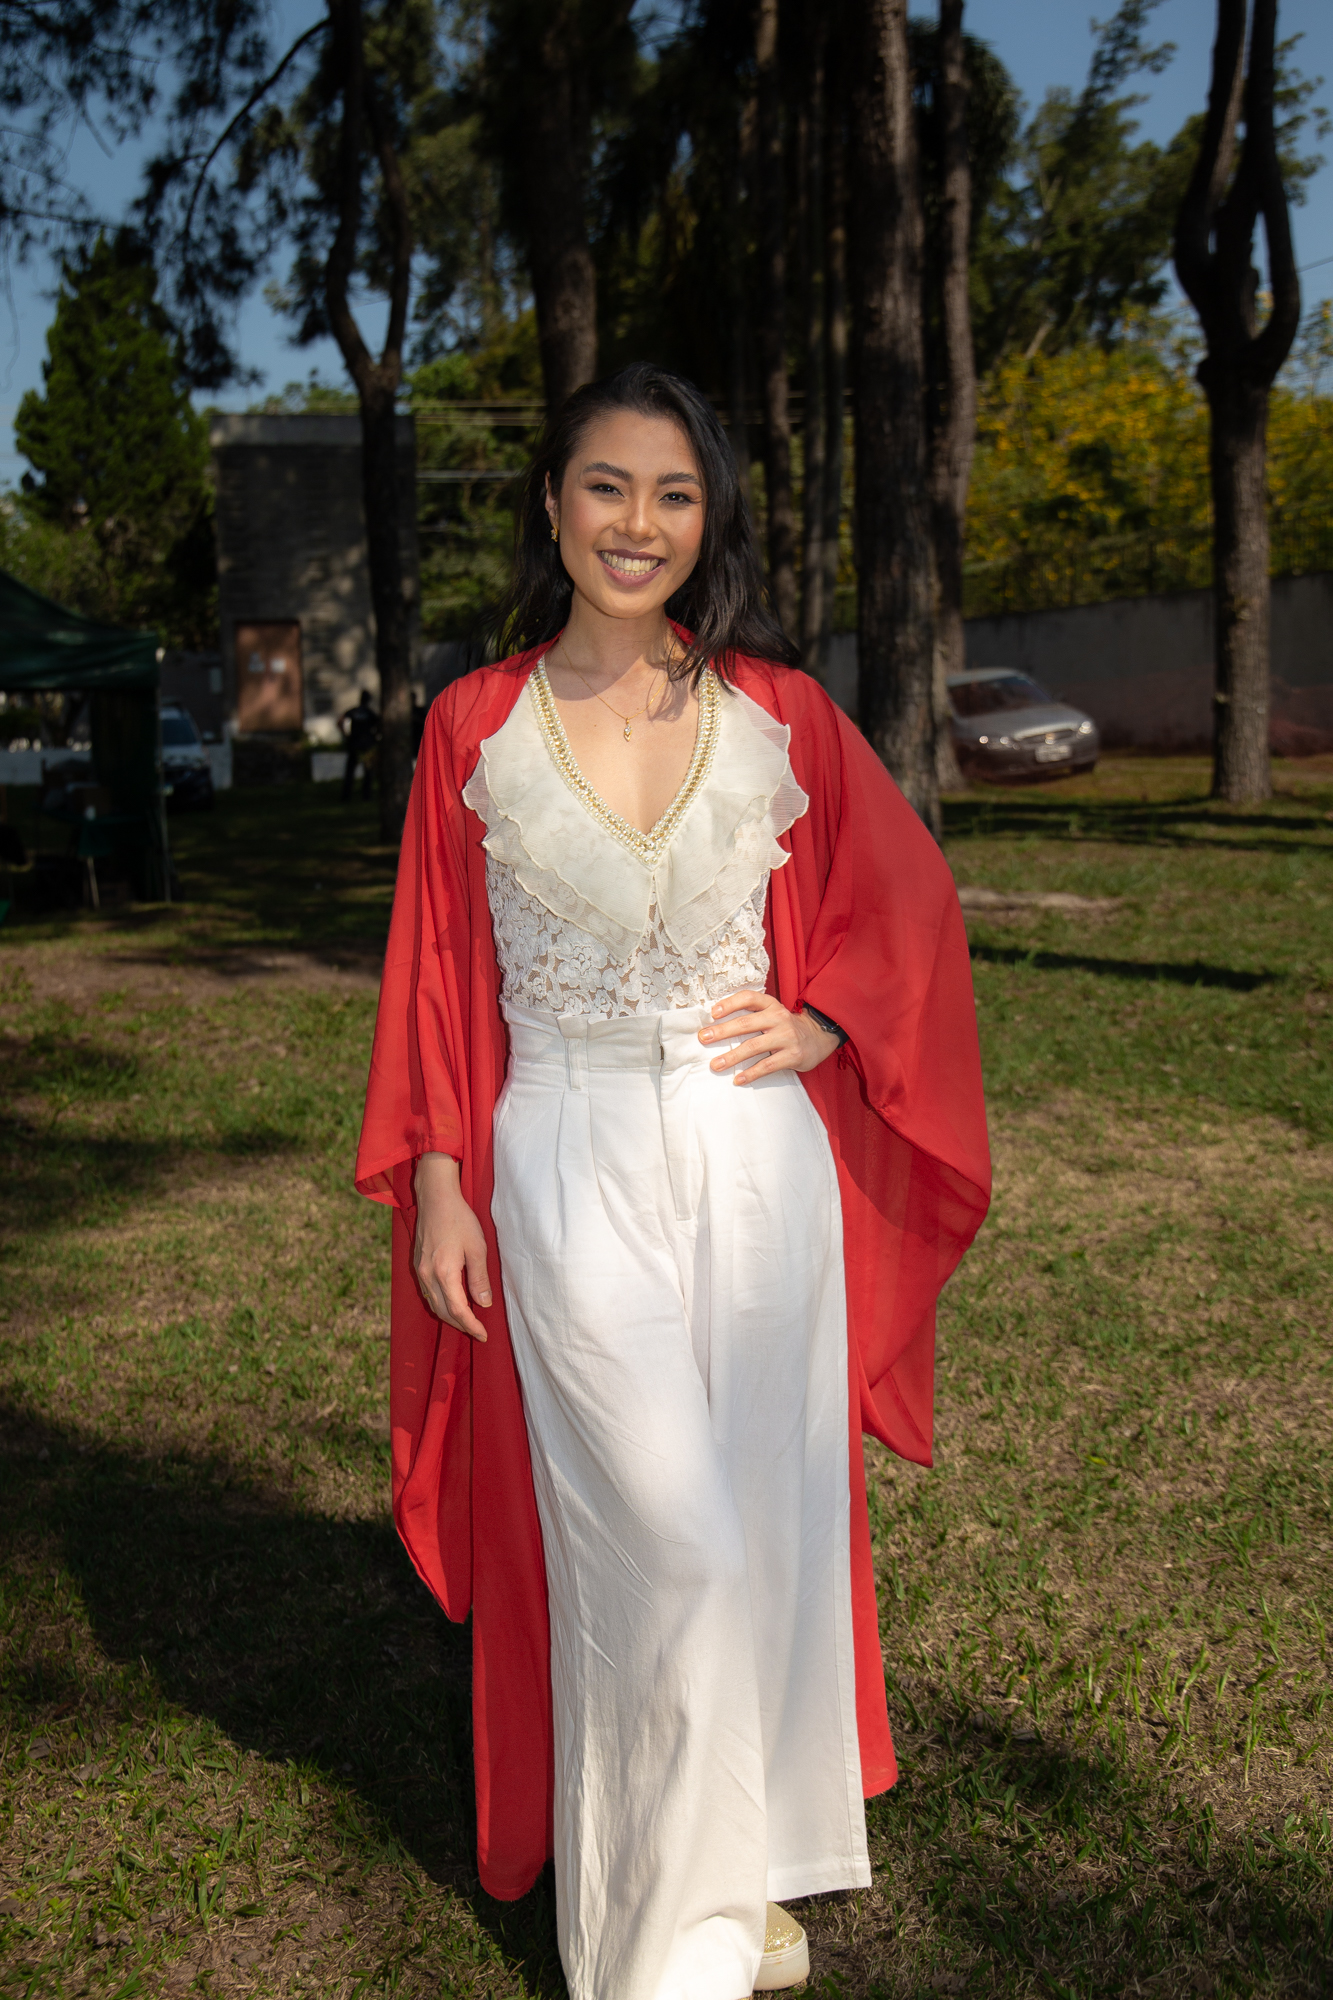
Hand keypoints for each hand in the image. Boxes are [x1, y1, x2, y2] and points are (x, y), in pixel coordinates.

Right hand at [412, 1153, 491, 1340]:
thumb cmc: (459, 1219)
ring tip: (466, 1321)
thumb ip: (479, 1279)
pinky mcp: (417, 1265)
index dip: (471, 1326)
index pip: (458, 1311)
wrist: (435, 1198)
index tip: (483, 1334)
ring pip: (433, 1304)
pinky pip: (427, 1293)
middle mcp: (427, 1276)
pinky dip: (440, 1303)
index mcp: (444, 1273)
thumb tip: (483, 1304)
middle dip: (461, 1325)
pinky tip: (450, 1302)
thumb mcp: (477, 1248)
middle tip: (477, 1331)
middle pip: (443, 1312)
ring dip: (449, 1316)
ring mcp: (419, 1271)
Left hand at [698, 990, 841, 1084]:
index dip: (730, 1003)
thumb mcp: (772, 1013)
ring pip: (753, 1046)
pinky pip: (767, 1065)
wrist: (818, 1037)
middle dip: (722, 1032)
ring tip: (715, 1064)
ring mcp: (786, 1037)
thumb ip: (751, 1015)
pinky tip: (738, 1079)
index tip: (713, 1013)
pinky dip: (751, 1073)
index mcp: (771, 1005)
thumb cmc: (785, 1027)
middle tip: (704, 1038)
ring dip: (732, 1057)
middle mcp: (779, 1018)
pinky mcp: (793, 1055)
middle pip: (746, 1024)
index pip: (748, 998)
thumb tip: (717, 1024)